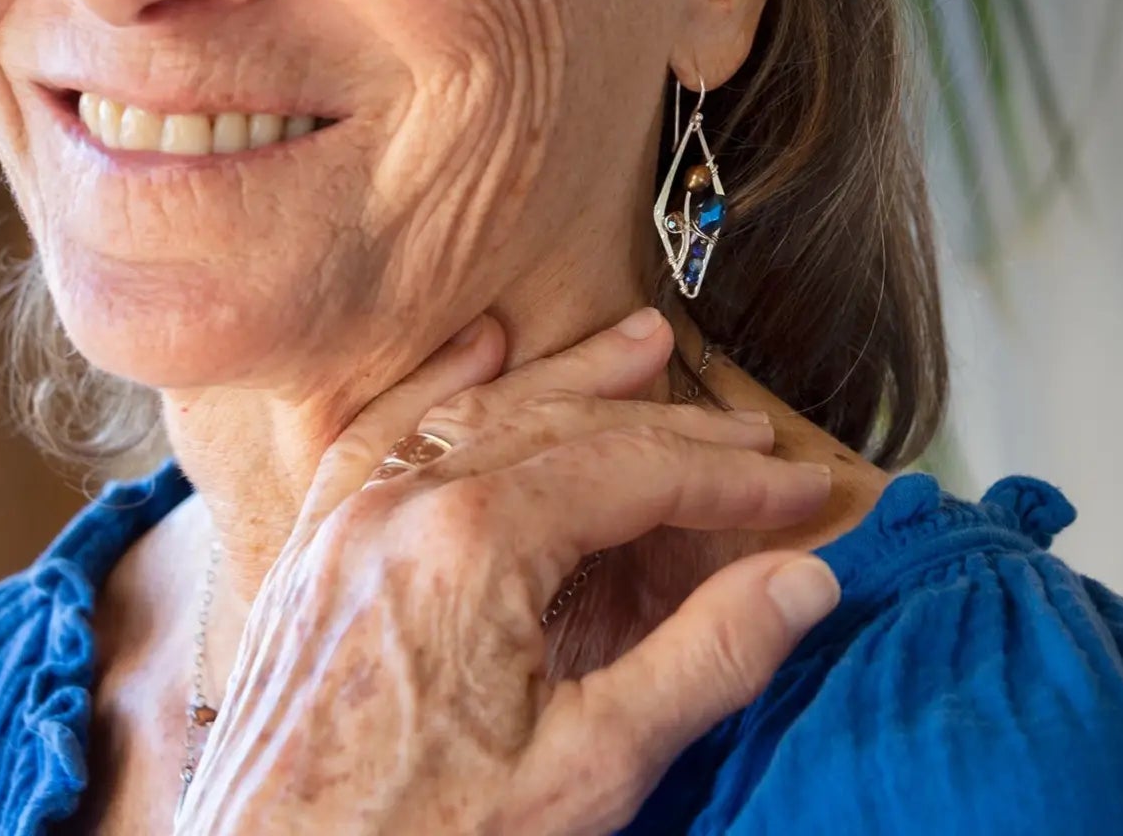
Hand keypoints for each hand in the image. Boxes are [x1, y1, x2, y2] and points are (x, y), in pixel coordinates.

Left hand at [176, 309, 840, 835]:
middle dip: (667, 427)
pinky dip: (443, 384)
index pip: (633, 475)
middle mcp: (403, 504)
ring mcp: (350, 517)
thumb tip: (804, 580)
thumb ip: (701, 663)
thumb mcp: (584, 775)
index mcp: (472, 546)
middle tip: (748, 428)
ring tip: (641, 347)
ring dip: (567, 379)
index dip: (730, 478)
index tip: (801, 485)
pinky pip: (383, 433)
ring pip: (477, 412)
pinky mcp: (318, 547)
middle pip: (563, 430)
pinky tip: (483, 349)